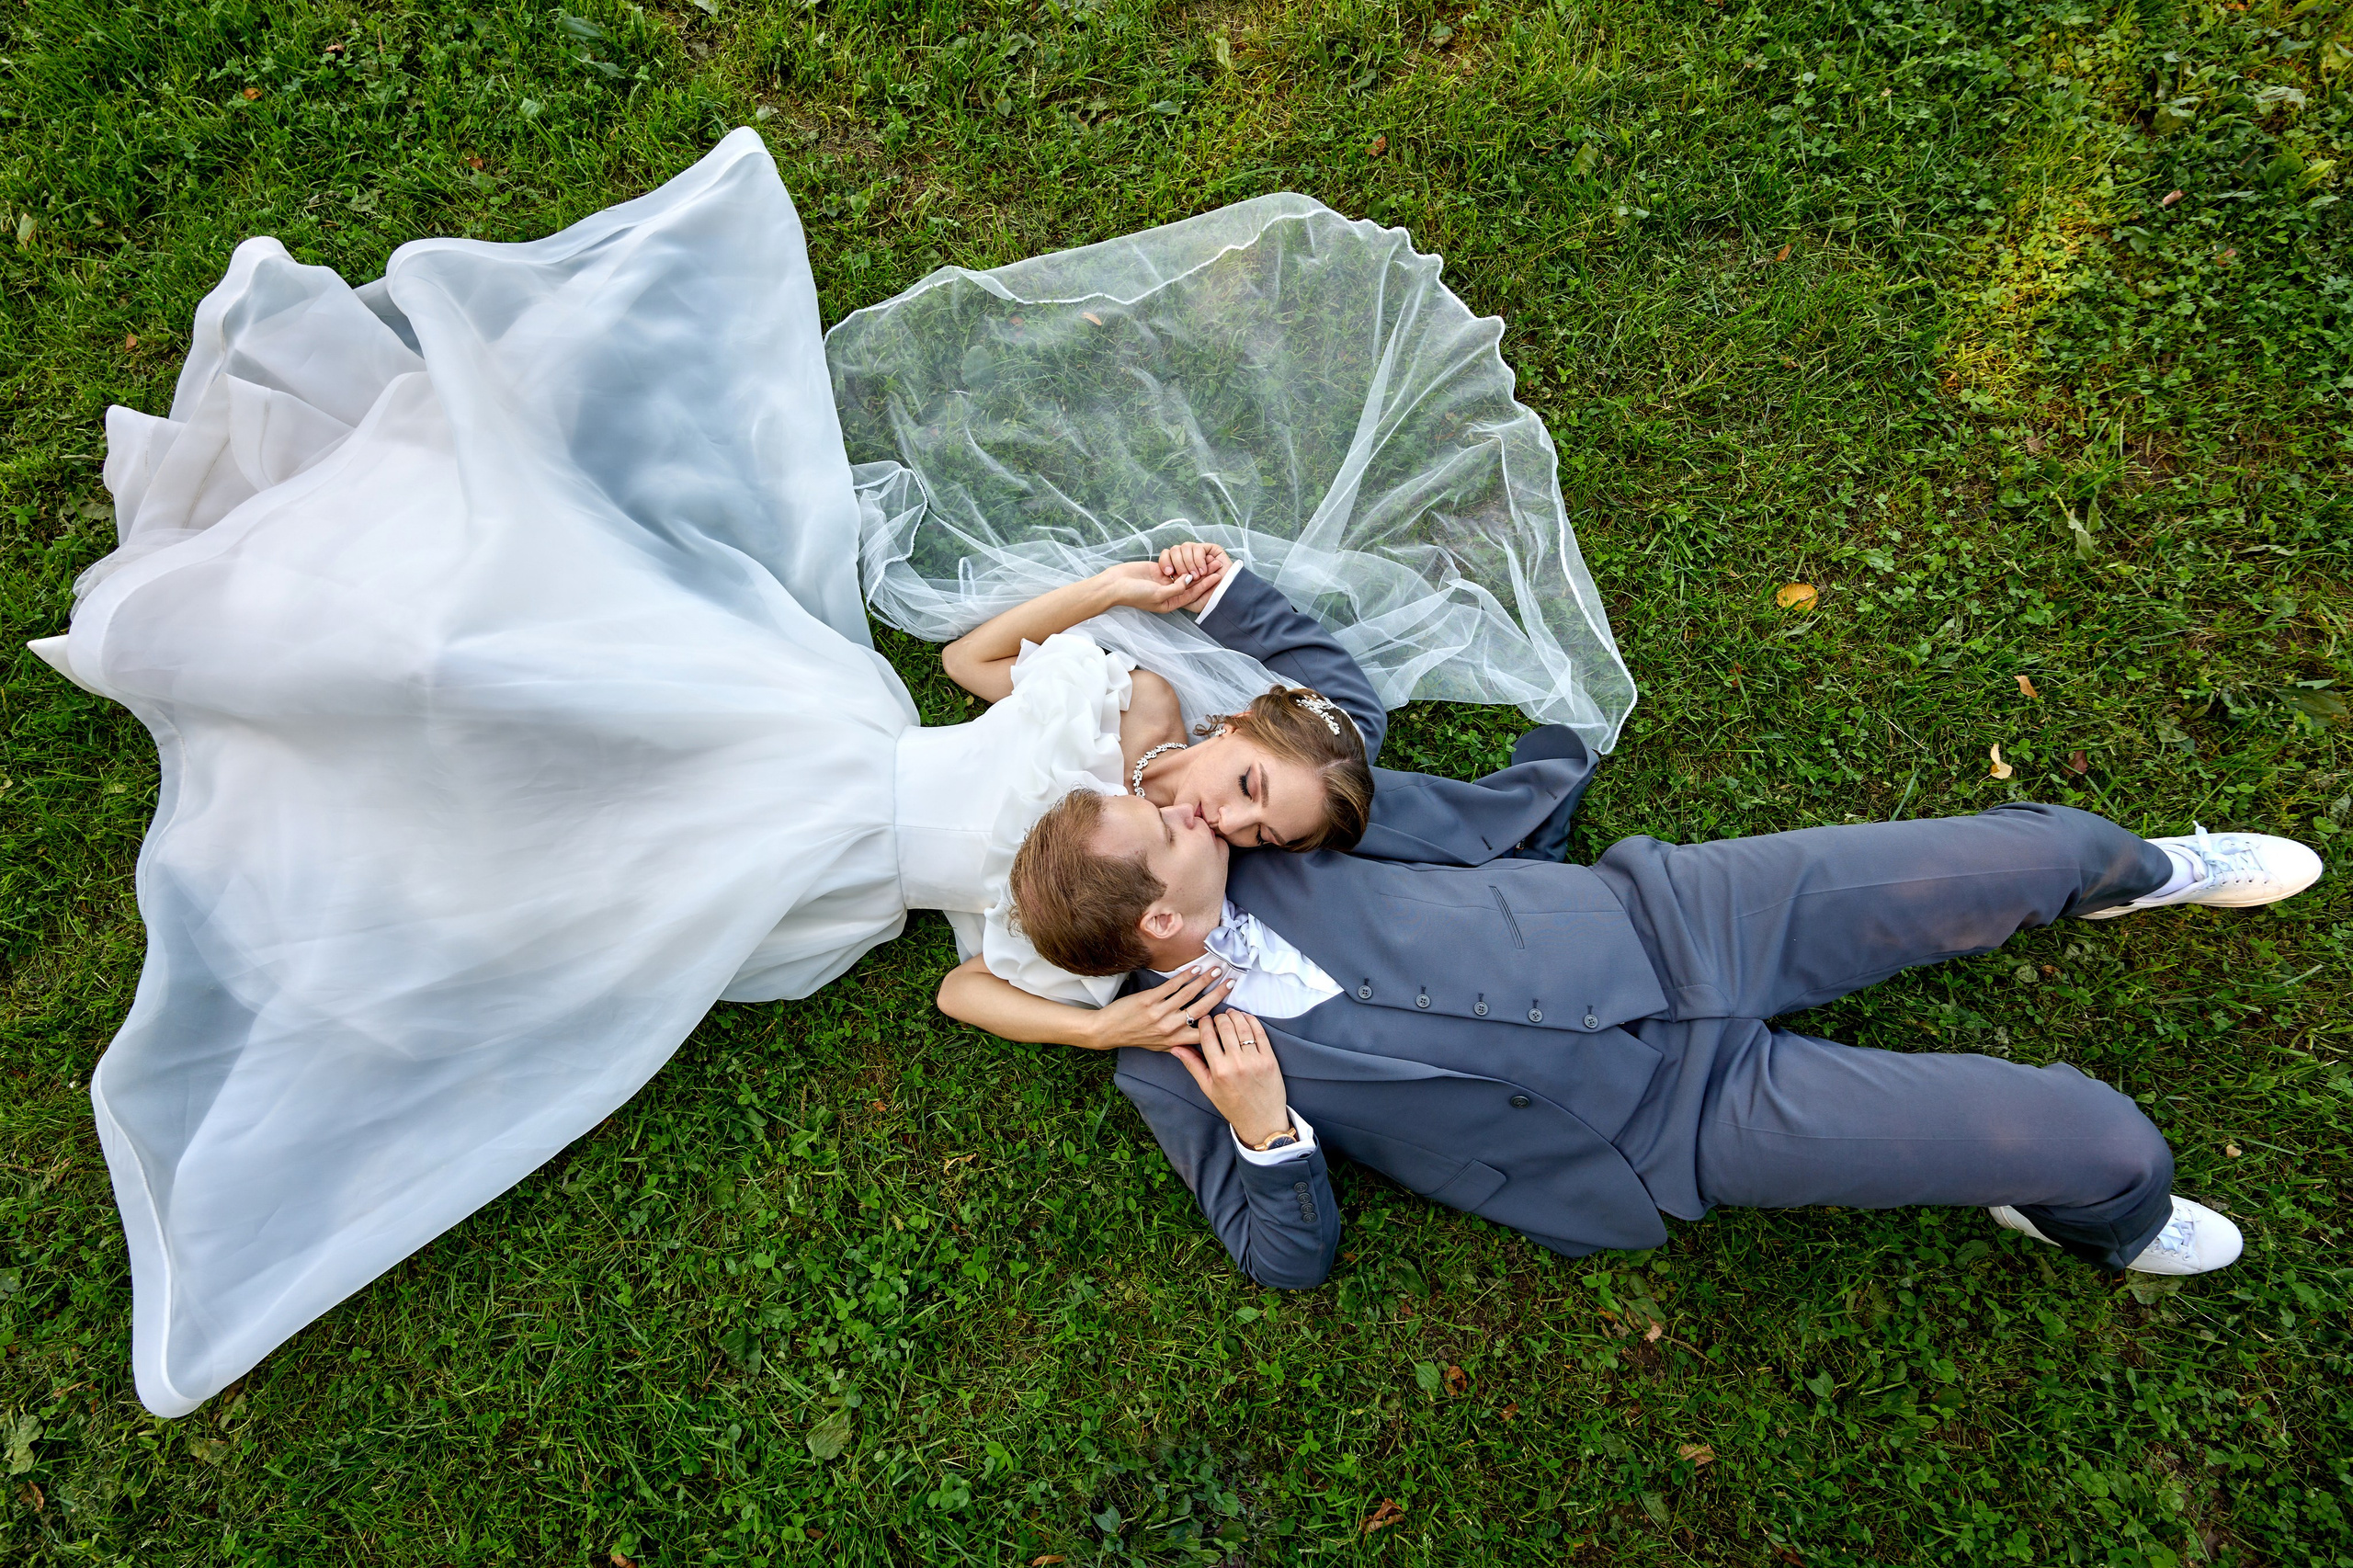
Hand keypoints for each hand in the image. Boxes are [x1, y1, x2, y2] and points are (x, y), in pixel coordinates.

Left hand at [1077, 964, 1236, 1051]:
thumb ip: (1180, 1044)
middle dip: (1219, 994)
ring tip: (1217, 970)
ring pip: (1189, 994)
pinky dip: (1185, 976)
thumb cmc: (1135, 1038)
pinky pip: (1171, 986)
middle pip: (1202, 1010)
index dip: (1221, 1023)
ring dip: (1205, 980)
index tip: (1233, 1011)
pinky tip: (1195, 969)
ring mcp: (1159, 1013)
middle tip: (1231, 982)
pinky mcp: (1148, 999)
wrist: (1107, 1031)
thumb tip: (1201, 1041)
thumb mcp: (1160, 1047)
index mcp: (1175, 1041)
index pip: (1205, 1034)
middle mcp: (1169, 1028)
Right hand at [1094, 560, 1219, 615]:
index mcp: (1170, 603)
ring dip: (1195, 565)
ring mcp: (1163, 581)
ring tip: (1209, 557)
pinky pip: (1173, 564)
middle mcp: (1169, 593)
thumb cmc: (1135, 594)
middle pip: (1190, 582)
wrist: (1115, 584)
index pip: (1192, 594)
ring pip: (1183, 572)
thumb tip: (1190, 580)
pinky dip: (1182, 560)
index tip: (1217, 576)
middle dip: (1204, 573)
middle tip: (1218, 564)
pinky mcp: (1157, 570)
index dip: (1206, 584)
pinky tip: (1193, 554)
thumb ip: (1176, 589)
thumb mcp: (1159, 594)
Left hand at [1156, 541, 1230, 606]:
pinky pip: (1198, 548)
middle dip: (1179, 563)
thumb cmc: (1208, 601)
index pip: (1166, 557)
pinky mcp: (1210, 550)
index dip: (1165, 562)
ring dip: (1190, 563)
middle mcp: (1188, 560)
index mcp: (1179, 570)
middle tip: (1187, 576)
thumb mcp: (1186, 600)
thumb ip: (1174, 590)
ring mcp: (1199, 554)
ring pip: (1185, 547)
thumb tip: (1166, 575)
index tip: (1169, 573)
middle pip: (1174, 550)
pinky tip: (1204, 571)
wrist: (1227, 599)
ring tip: (1198, 575)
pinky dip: (1200, 560)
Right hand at [1169, 1009, 1287, 1146]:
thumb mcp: (1208, 1088)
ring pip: (1243, 1027)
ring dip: (1235, 1016)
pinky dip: (1252, 1022)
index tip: (1204, 1020)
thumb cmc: (1232, 1106)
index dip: (1205, 1023)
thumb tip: (1175, 1048)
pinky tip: (1246, 1019)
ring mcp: (1255, 1060)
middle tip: (1217, 1017)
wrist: (1261, 1122)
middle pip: (1225, 1027)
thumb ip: (1193, 1065)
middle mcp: (1236, 1063)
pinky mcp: (1269, 1059)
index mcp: (1218, 1070)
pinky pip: (1260, 1034)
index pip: (1207, 1036)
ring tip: (1230, 1014)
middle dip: (1219, 1018)